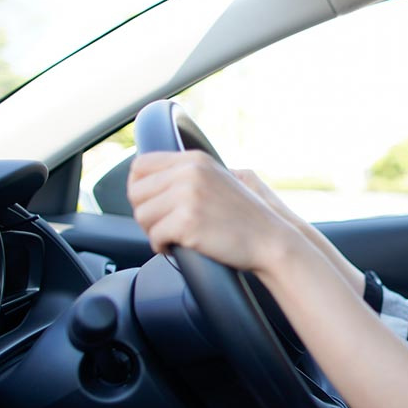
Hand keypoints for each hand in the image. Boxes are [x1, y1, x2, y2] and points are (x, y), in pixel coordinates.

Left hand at [127, 151, 298, 275]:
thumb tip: (151, 179)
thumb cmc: (246, 218)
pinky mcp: (187, 222)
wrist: (271, 240)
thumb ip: (190, 174)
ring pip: (142, 216)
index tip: (152, 204)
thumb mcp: (219, 180)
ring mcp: (188, 196)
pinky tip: (180, 248)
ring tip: (175, 237)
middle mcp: (190, 173)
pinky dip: (162, 247)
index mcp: (195, 160)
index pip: (140, 165)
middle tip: (165, 226)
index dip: (140, 188)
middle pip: (136, 192)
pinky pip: (154, 236)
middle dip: (147, 213)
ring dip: (154, 231)